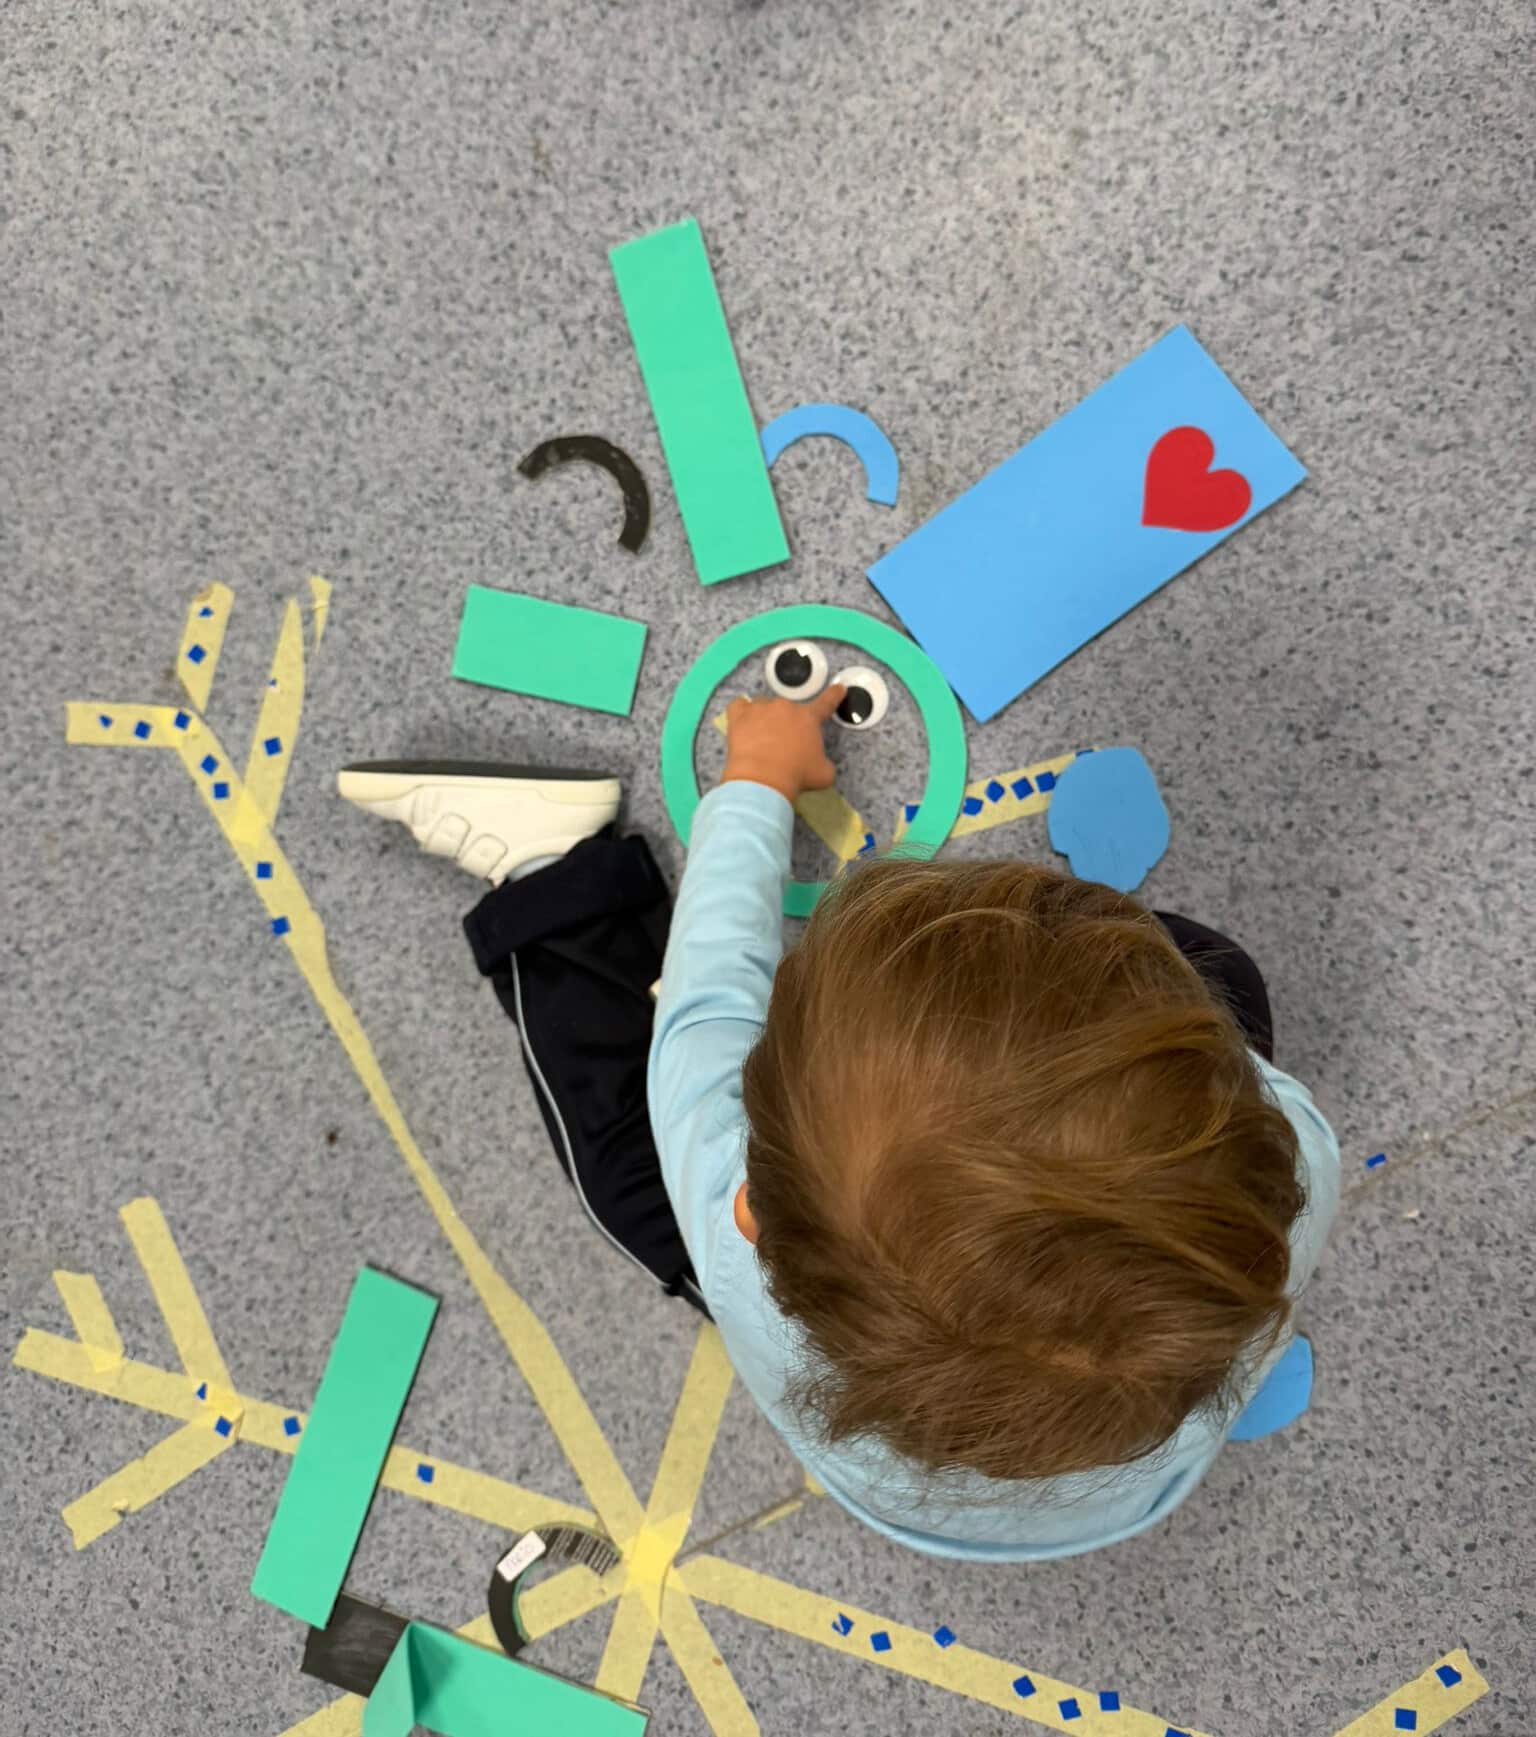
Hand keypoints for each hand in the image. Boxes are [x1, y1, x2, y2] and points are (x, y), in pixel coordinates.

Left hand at [721, 685, 846, 804]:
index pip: (826, 704)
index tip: (839, 687)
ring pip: (764, 707)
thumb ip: (823, 762)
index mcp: (809, 718)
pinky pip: (739, 705)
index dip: (834, 695)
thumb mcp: (823, 773)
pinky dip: (741, 713)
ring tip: (761, 740)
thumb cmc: (797, 775)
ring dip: (765, 719)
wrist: (763, 779)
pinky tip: (742, 723)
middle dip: (788, 725)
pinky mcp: (739, 715)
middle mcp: (785, 707)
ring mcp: (761, 708)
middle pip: (789, 710)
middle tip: (783, 746)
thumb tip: (819, 764)